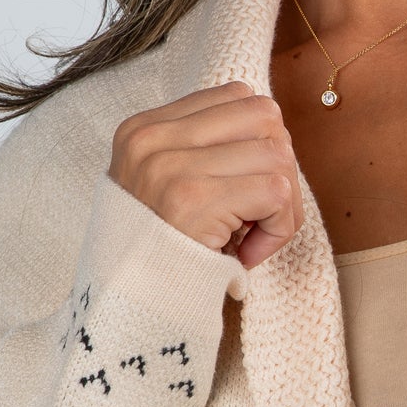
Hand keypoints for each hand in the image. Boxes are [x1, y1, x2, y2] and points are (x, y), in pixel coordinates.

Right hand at [108, 82, 303, 269]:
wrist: (124, 309)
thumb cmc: (158, 253)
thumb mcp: (165, 187)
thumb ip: (203, 153)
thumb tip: (273, 132)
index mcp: (144, 129)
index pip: (236, 97)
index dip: (258, 140)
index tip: (243, 186)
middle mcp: (152, 139)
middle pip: (264, 116)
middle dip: (279, 166)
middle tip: (259, 214)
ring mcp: (170, 166)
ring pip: (278, 153)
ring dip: (282, 204)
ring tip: (252, 238)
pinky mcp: (194, 199)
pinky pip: (277, 192)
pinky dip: (279, 228)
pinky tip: (250, 253)